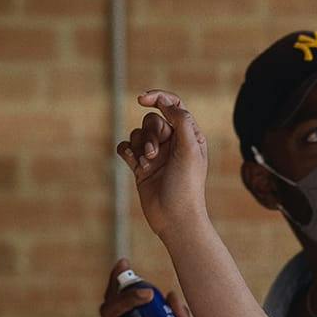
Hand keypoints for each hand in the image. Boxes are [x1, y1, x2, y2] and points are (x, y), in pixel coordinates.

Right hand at [115, 89, 211, 242]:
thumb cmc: (187, 185)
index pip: (173, 105)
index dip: (157, 97)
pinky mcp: (141, 168)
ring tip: (147, 164)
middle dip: (150, 133)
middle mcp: (173, 143)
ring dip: (139, 145)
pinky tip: (133, 162)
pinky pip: (127, 148)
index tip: (142, 99)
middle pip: (152, 120)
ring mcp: (156, 155)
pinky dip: (127, 151)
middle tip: (155, 154)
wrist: (175, 218)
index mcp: (190, 136)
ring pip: (138, 134)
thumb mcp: (190, 148)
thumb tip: (166, 102)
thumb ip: (181, 120)